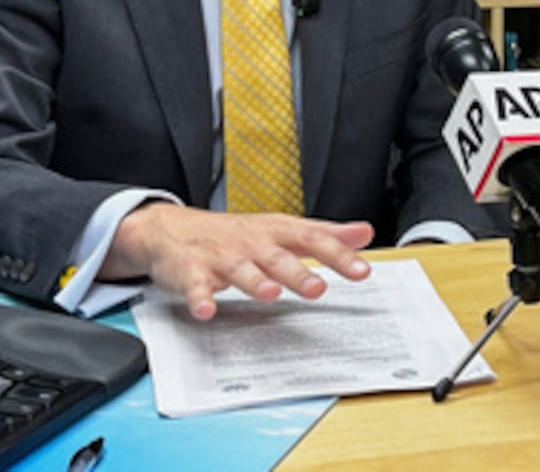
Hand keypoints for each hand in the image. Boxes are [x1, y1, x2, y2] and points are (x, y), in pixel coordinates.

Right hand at [100, 203, 373, 320]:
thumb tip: (364, 233)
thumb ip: (324, 234)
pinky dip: (201, 298)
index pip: (312, 239)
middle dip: (298, 272)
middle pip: (278, 257)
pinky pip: (196, 287)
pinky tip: (207, 310)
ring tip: (271, 294)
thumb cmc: (239, 234)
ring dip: (255, 281)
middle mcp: (252, 243)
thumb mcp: (284, 229)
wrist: (175, 228)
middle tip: (320, 289)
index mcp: (276, 232)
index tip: (361, 270)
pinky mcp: (193, 272)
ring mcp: (222, 256)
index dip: (337, 254)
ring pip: (240, 269)